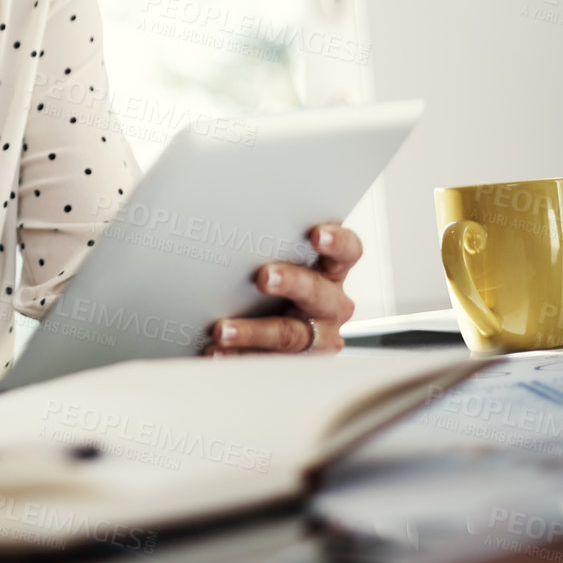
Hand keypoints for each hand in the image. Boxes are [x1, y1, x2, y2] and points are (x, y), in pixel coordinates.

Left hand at [205, 224, 360, 354]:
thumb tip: (222, 200)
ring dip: (254, 331)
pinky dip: (238, 356)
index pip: (347, 251)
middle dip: (292, 283)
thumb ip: (264, 236)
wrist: (258, 317)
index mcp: (330, 269)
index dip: (336, 242)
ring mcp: (316, 336)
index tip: (317, 235)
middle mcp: (331, 303)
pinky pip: (267, 361)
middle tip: (264, 277)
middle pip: (318, 293)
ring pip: (291, 334)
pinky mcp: (294, 362)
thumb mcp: (273, 254)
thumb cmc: (266, 274)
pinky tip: (215, 351)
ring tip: (222, 330)